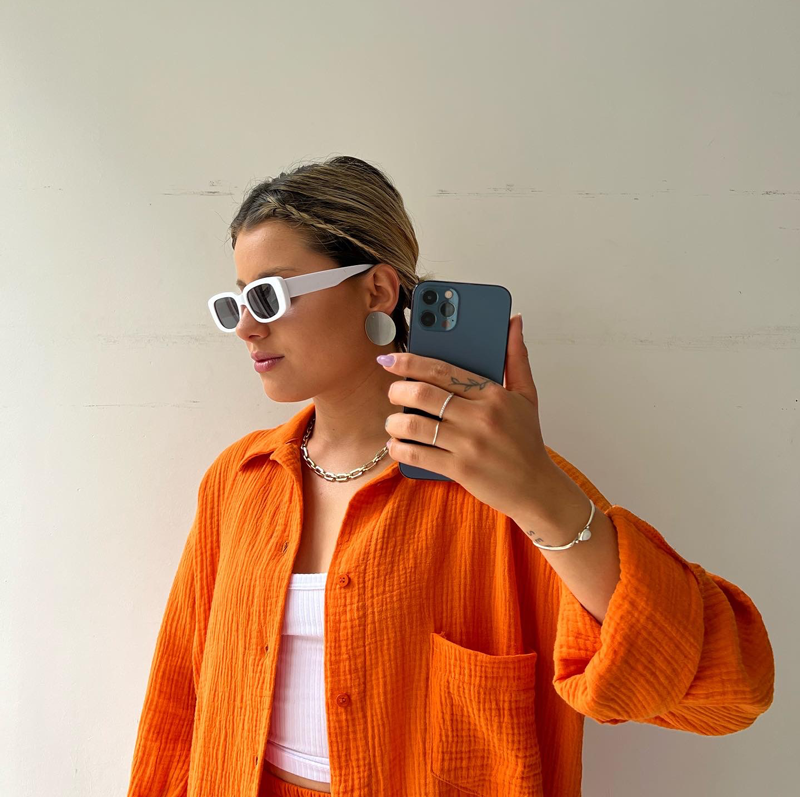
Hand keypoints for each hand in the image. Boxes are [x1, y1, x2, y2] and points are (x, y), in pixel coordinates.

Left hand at [381, 313, 560, 520]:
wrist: (536, 487)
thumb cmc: (527, 440)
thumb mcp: (526, 395)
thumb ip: (515, 357)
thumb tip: (514, 320)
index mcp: (493, 394)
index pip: (443, 371)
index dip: (410, 362)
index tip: (389, 359)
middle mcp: (480, 417)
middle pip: (423, 395)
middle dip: (397, 390)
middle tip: (392, 391)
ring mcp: (469, 445)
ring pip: (416, 426)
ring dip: (395, 422)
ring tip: (393, 422)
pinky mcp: (460, 469)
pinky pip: (419, 455)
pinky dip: (400, 449)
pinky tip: (396, 445)